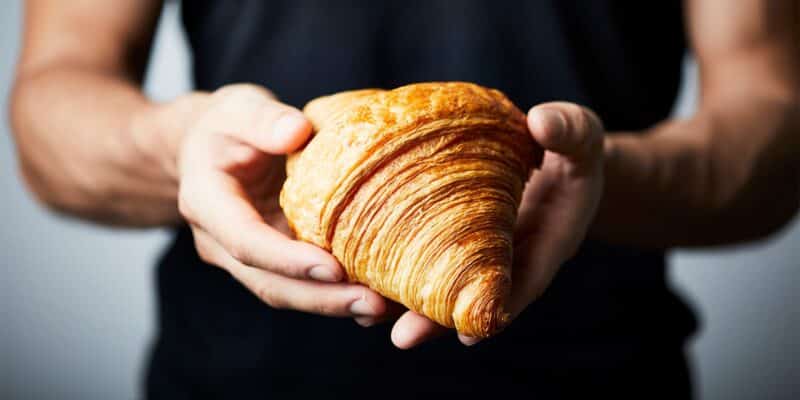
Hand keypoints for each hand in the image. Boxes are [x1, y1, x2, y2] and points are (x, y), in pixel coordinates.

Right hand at [176, 84, 387, 318]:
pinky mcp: (273, 261)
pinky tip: (377, 298)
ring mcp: (247, 258)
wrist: (209, 148)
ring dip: (333, 304)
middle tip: (372, 304)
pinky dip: (337, 294)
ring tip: (381, 307)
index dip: (287, 260)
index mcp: (207, 202)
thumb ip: (264, 119)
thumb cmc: (226, 125)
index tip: (333, 268)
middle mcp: (221, 242)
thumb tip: (297, 131)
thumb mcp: (239, 108)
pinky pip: (302, 285)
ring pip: (287, 293)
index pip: (245, 241)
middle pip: (269, 283)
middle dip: (321, 298)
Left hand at [386, 102, 604, 347]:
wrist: (557, 158)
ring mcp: (478, 251)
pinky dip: (397, 268)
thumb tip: (540, 121)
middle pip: (472, 297)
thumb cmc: (573, 151)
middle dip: (438, 320)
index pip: (522, 284)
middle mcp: (507, 258)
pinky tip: (360, 274)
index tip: (468, 337)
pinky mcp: (455, 236)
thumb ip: (569, 131)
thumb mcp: (582, 138)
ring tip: (366, 316)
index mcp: (545, 243)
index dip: (495, 311)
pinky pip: (425, 256)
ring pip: (442, 283)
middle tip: (402, 338)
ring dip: (407, 303)